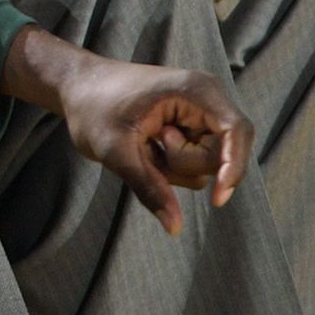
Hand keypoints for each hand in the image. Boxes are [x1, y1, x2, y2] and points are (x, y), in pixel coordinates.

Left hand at [57, 54, 251, 234]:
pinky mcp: (191, 129)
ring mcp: (199, 115)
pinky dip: (169, 164)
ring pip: (206, 166)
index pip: (237, 131)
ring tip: (142, 140)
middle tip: (148, 142)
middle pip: (220, 155)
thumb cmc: (93, 108)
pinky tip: (146, 145)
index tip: (218, 200)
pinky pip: (194, 164)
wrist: (78, 87)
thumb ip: (148, 188)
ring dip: (172, 166)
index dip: (234, 166)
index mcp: (196, 90)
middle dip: (183, 163)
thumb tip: (175, 227)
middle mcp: (206, 100)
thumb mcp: (115, 150)